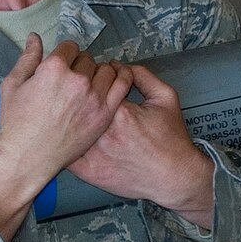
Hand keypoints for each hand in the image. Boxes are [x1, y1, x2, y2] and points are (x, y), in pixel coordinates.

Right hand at [0, 35, 133, 239]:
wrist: (27, 157)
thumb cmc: (15, 122)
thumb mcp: (13, 85)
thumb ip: (27, 58)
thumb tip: (34, 37)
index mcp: (54, 68)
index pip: (70, 47)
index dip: (65, 55)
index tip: (63, 64)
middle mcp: (77, 80)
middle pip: (87, 59)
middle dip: (80, 65)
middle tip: (73, 78)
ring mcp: (94, 98)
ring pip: (106, 70)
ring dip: (99, 72)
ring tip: (91, 82)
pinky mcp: (104, 114)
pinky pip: (122, 86)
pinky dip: (122, 78)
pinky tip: (116, 80)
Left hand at [69, 65, 216, 227]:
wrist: (174, 177)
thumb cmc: (171, 139)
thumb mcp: (165, 98)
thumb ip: (142, 75)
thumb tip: (117, 65)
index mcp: (120, 112)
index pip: (96, 87)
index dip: (96, 85)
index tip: (99, 87)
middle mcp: (104, 133)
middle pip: (79, 107)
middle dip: (80, 101)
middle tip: (87, 103)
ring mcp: (94, 154)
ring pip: (69, 130)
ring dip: (69, 122)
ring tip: (76, 119)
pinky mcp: (89, 172)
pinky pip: (67, 154)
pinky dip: (66, 145)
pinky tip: (72, 139)